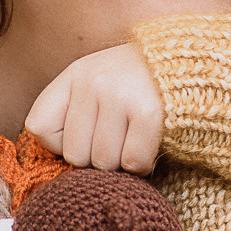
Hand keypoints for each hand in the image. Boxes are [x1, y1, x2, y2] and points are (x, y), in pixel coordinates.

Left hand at [24, 43, 164, 173]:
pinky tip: (150, 145)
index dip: (60, 142)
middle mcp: (93, 82)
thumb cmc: (137, 86)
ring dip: (122, 163)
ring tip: (134, 139)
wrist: (192, 64)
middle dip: (97, 157)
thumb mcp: (97, 84)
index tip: (86, 131)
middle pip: (75, 155)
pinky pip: (133, 163)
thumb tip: (56, 166)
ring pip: (104, 163)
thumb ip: (71, 115)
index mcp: (75, 75)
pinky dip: (143, 164)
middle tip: (119, 138)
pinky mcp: (149, 113)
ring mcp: (120, 96)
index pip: (38, 127)